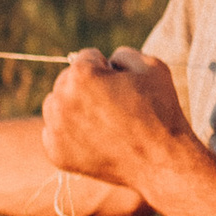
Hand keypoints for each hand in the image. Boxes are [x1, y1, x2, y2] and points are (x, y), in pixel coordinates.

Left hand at [39, 48, 187, 190]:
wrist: (161, 161)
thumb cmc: (159, 111)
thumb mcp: (151, 66)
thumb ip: (122, 54)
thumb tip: (106, 61)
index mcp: (81, 74)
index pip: (88, 57)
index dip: (108, 69)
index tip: (123, 86)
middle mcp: (61, 100)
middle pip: (67, 81)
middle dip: (86, 87)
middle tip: (114, 107)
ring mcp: (55, 129)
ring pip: (55, 106)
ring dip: (72, 108)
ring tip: (103, 122)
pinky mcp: (55, 152)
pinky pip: (54, 133)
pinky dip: (70, 134)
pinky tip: (94, 139)